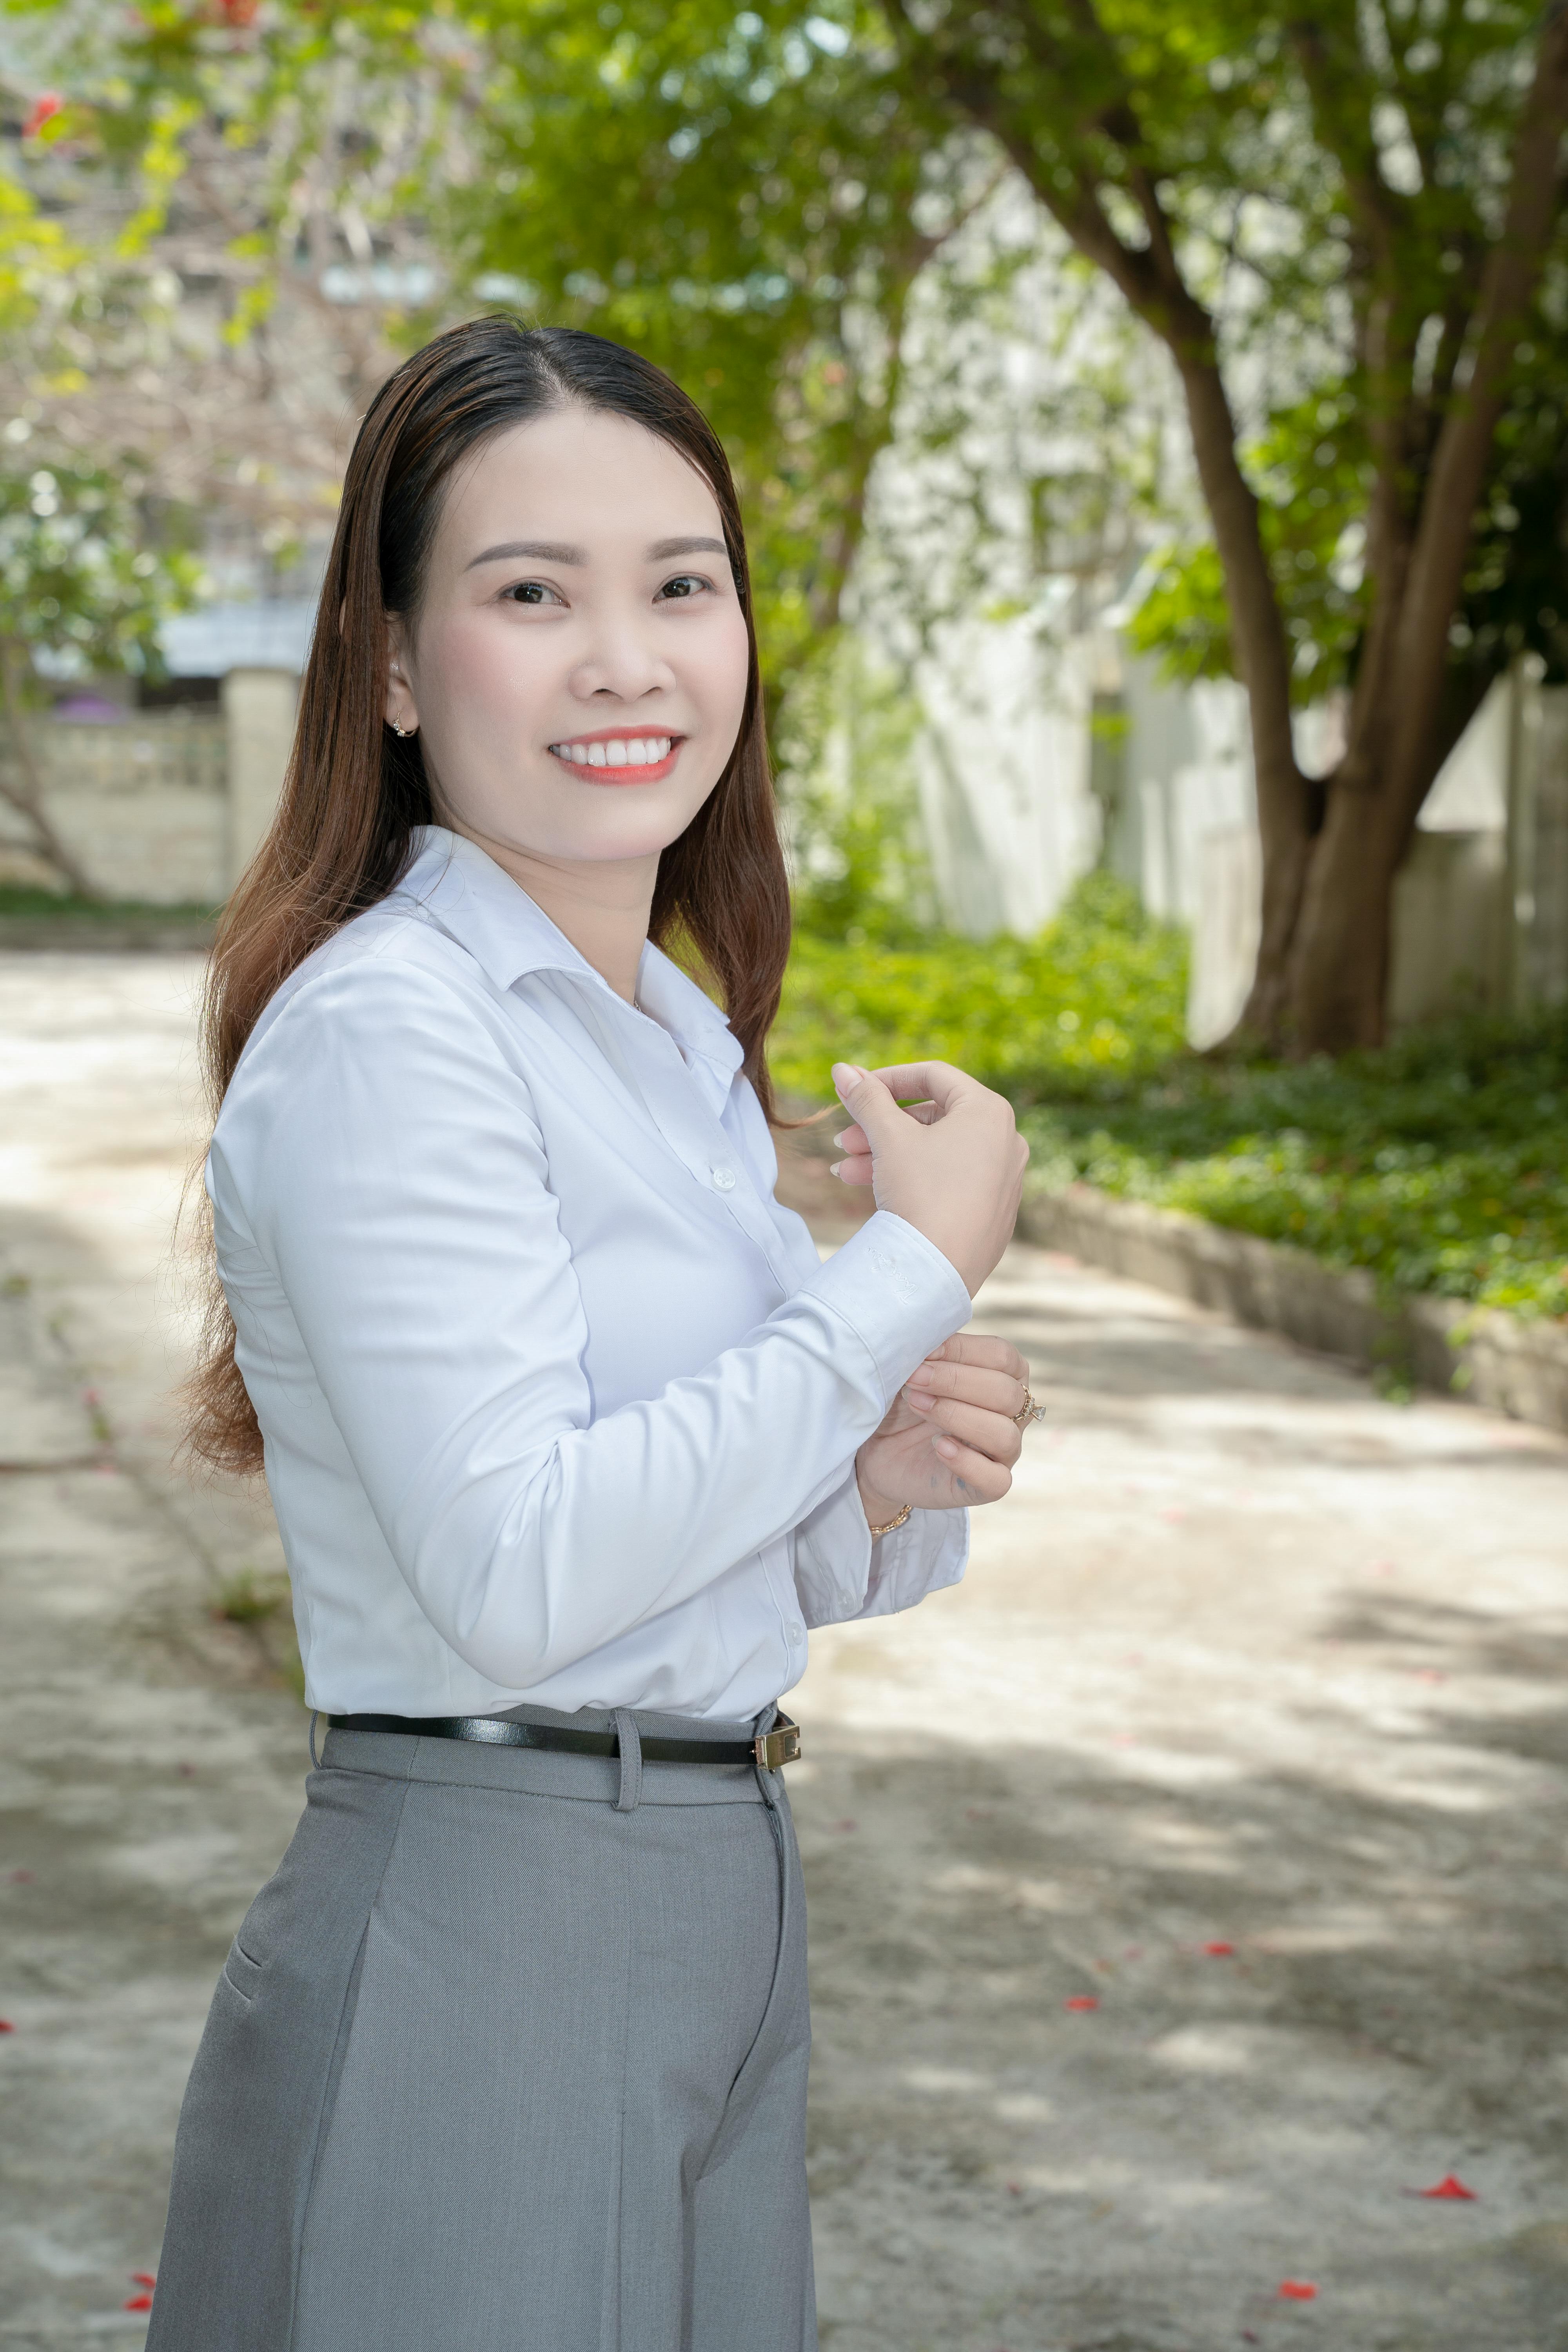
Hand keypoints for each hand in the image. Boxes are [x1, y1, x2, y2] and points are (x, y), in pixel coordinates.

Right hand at [831, 1060, 1027, 1295]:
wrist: (939, 1272)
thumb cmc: (921, 1194)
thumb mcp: (888, 1137)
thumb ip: (866, 1098)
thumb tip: (842, 1069)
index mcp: (989, 1112)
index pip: (934, 1076)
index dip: (886, 1079)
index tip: (854, 1092)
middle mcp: (1006, 1141)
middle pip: (932, 1118)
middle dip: (881, 1127)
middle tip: (844, 1141)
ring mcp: (1003, 1179)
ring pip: (936, 1153)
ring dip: (887, 1155)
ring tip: (847, 1171)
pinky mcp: (993, 1213)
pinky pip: (949, 1181)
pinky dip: (912, 1179)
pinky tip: (873, 1191)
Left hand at [855, 1333, 1033, 1524]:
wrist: (872, 1450)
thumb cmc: (899, 1401)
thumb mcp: (911, 1370)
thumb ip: (930, 1353)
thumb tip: (930, 1336)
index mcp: (1003, 1376)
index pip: (1003, 1356)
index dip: (965, 1351)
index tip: (924, 1351)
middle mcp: (1011, 1413)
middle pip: (1007, 1393)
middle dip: (956, 1382)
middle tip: (913, 1380)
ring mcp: (1002, 1452)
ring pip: (1005, 1435)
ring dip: (958, 1417)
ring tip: (919, 1405)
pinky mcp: (985, 1487)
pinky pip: (996, 1480)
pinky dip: (967, 1462)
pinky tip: (938, 1446)